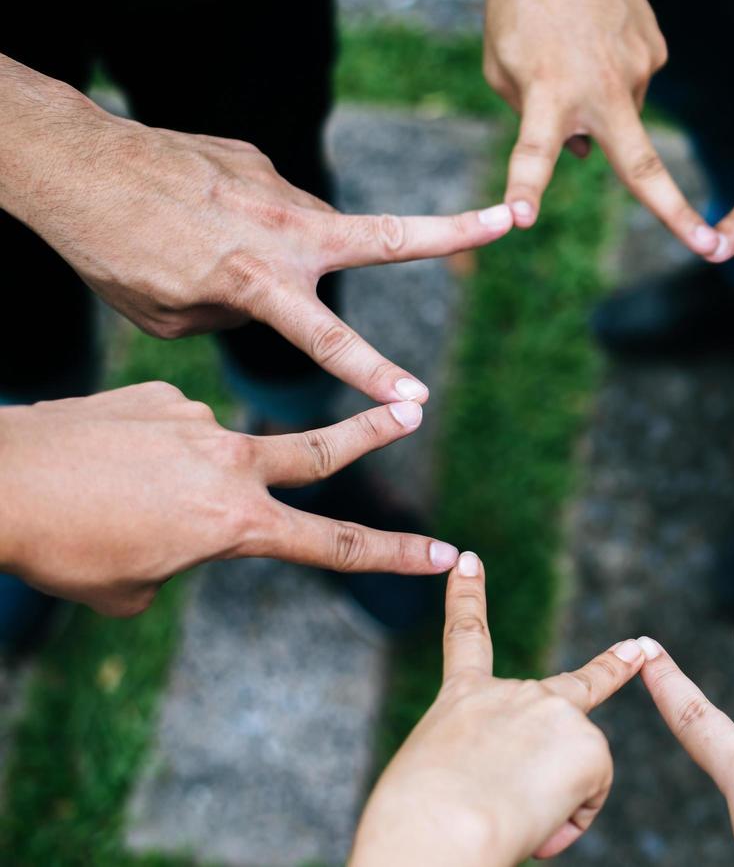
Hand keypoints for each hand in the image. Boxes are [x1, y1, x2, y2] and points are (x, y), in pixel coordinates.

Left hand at [0, 70, 511, 404]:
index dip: (378, 376)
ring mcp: (276, 189)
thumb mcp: (169, 314)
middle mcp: (283, 231)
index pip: (330, 340)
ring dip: (286, 250)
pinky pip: (267, 207)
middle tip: (512, 215)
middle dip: (456, 231)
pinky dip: (243, 222)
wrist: (77, 162)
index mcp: (257, 282)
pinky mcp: (258, 161)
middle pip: (389, 236)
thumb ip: (235, 312)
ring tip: (206, 244)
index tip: (419, 402)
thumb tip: (266, 295)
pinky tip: (195, 216)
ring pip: (309, 233)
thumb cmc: (115, 251)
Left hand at [0, 382, 456, 615]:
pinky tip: (103, 460)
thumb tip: (181, 530)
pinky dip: (147, 448)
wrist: (0, 481)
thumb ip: (180, 559)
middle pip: (320, 449)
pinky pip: (168, 426)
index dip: (394, 554)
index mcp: (235, 522)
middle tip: (412, 409)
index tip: (442, 554)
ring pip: (212, 451)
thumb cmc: (62, 549)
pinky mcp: (159, 393)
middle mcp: (230, 463)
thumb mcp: (131, 587)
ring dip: (180, 475)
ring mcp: (197, 419)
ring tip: (111, 495)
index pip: (334, 544)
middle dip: (372, 432)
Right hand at [353, 552, 644, 865]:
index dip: (468, 596)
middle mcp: (513, 694)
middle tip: (635, 649)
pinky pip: (590, 796)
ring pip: (578, 766)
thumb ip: (483, 761)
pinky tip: (539, 825)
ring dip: (560, 802)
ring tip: (514, 819)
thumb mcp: (440, 775)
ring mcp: (556, 712)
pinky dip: (571, 820)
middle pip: (573, 686)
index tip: (470, 562)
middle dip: (611, 668)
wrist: (438, 828)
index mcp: (462, 701)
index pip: (467, 637)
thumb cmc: (417, 822)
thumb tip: (517, 791)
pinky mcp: (590, 744)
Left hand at [481, 0, 715, 255]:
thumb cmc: (518, 1)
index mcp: (550, 89)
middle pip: (643, 165)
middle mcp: (601, 85)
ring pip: (623, 113)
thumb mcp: (502, 65)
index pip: (534, 149)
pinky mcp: (655, 49)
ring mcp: (638, 67)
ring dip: (598, 104)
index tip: (519, 219)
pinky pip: (633, 81)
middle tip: (711, 248)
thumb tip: (580, 154)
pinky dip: (611, 73)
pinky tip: (594, 37)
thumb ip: (531, 118)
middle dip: (677, 213)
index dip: (526, 186)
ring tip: (569, 51)